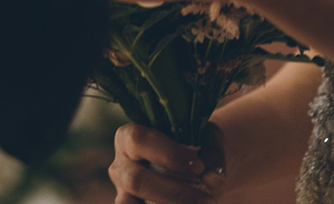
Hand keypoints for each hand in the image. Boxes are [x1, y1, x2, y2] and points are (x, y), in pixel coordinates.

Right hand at [109, 120, 227, 203]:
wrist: (195, 168)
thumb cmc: (196, 146)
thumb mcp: (207, 139)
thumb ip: (212, 155)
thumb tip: (213, 180)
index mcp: (129, 136)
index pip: (140, 140)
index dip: (169, 155)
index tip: (199, 167)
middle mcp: (119, 165)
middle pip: (136, 180)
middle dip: (174, 192)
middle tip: (206, 199)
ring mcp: (122, 191)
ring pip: (131, 203)